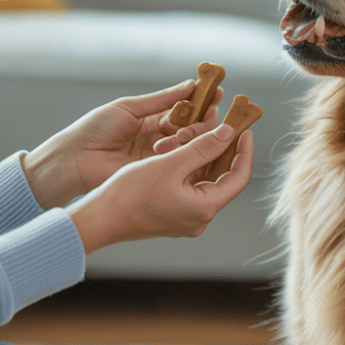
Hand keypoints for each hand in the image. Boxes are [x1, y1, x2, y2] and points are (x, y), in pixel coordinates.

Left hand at [21, 80, 222, 209]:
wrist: (73, 160)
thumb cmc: (94, 130)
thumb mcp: (129, 108)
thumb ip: (161, 99)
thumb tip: (189, 86)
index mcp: (149, 119)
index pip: (182, 109)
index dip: (200, 101)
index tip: (218, 92)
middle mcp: (156, 137)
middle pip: (189, 127)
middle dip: (205, 118)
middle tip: (218, 111)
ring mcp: (156, 155)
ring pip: (185, 144)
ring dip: (197, 134)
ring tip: (205, 125)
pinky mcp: (154, 171)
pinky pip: (176, 160)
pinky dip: (187, 152)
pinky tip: (195, 144)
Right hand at [67, 124, 254, 251]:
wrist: (100, 218)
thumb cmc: (131, 193)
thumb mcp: (170, 163)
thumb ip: (203, 148)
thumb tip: (229, 134)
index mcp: (205, 208)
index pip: (239, 177)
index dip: (245, 151)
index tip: (245, 129)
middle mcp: (200, 218)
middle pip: (224, 179)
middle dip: (225, 151)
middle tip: (227, 126)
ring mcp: (187, 218)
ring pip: (207, 182)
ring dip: (207, 157)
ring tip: (206, 132)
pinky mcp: (174, 214)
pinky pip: (192, 187)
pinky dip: (193, 167)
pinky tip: (187, 148)